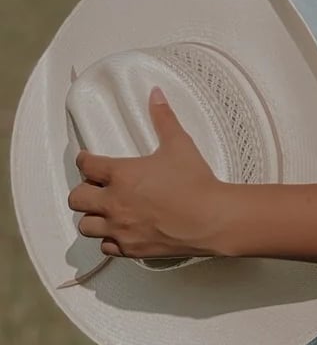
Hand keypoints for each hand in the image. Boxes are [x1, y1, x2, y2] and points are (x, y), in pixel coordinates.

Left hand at [69, 86, 226, 259]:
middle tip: (94, 187)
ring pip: (85, 225)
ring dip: (92, 217)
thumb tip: (156, 95)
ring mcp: (120, 228)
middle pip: (76, 199)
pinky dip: (109, 239)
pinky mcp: (131, 248)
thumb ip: (164, 118)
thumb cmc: (196, 183)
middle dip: (83, 191)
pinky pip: (106, 247)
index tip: (87, 159)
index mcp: (121, 174)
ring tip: (104, 211)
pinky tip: (120, 231)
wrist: (211, 219)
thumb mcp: (179, 143)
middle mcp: (114, 202)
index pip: (87, 165)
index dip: (84, 160)